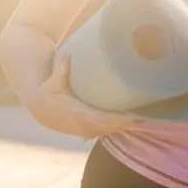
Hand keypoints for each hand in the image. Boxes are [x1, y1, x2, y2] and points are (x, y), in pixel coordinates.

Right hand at [26, 55, 143, 138]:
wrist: (41, 110)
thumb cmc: (49, 93)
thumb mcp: (54, 81)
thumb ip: (62, 70)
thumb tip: (67, 56)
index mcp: (77, 115)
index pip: (102, 120)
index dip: (118, 120)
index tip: (133, 117)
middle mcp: (83, 126)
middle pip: (110, 128)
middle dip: (127, 124)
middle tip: (146, 116)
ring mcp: (86, 131)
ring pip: (110, 131)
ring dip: (126, 127)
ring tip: (144, 119)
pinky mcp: (88, 131)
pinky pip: (106, 131)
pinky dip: (119, 127)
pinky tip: (132, 122)